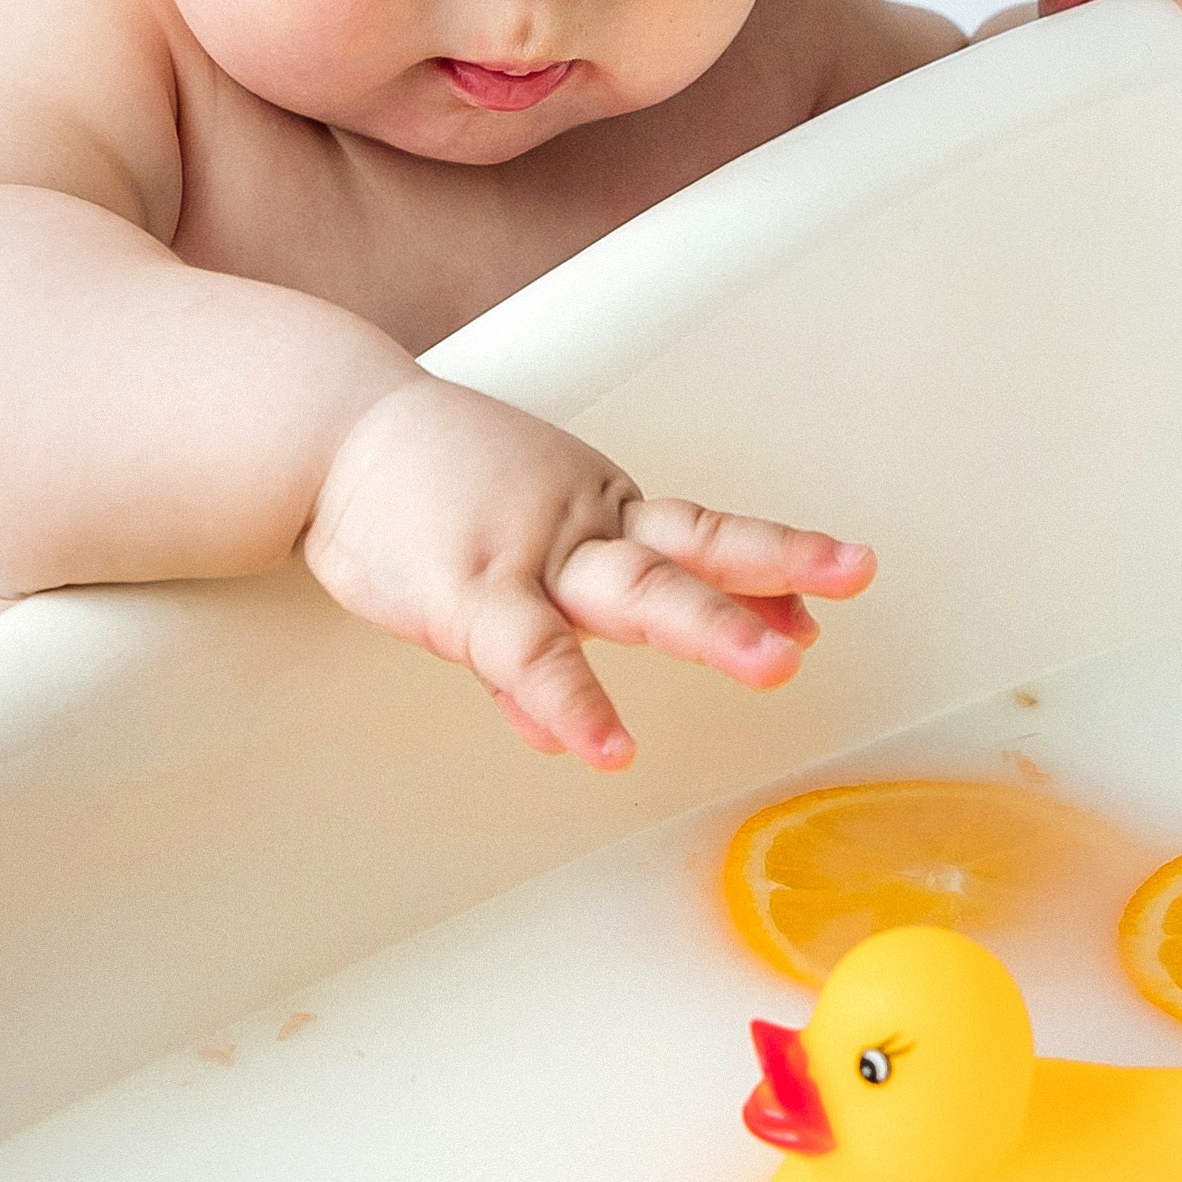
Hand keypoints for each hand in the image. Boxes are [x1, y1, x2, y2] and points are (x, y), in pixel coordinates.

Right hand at [303, 375, 872, 768]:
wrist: (329, 433)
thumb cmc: (412, 491)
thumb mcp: (494, 558)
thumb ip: (531, 652)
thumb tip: (557, 730)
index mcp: (595, 513)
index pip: (698, 535)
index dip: (770, 561)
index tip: (835, 584)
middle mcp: (580, 527)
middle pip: (692, 546)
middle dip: (776, 567)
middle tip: (852, 574)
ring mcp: (529, 555)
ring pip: (633, 591)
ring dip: (710, 625)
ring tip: (775, 664)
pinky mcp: (467, 591)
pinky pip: (529, 655)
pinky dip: (570, 702)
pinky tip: (602, 747)